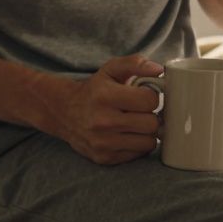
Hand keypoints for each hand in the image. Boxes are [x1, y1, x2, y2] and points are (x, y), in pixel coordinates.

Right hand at [45, 55, 164, 165]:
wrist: (64, 112)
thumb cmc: (94, 90)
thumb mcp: (110, 69)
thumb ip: (135, 63)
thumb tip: (158, 70)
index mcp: (105, 96)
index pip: (149, 100)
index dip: (151, 97)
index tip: (144, 96)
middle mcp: (102, 121)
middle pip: (151, 124)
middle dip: (150, 115)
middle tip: (141, 111)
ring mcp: (103, 143)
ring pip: (148, 142)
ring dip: (146, 132)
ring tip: (135, 123)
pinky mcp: (104, 158)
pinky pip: (138, 154)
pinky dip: (137, 145)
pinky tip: (127, 134)